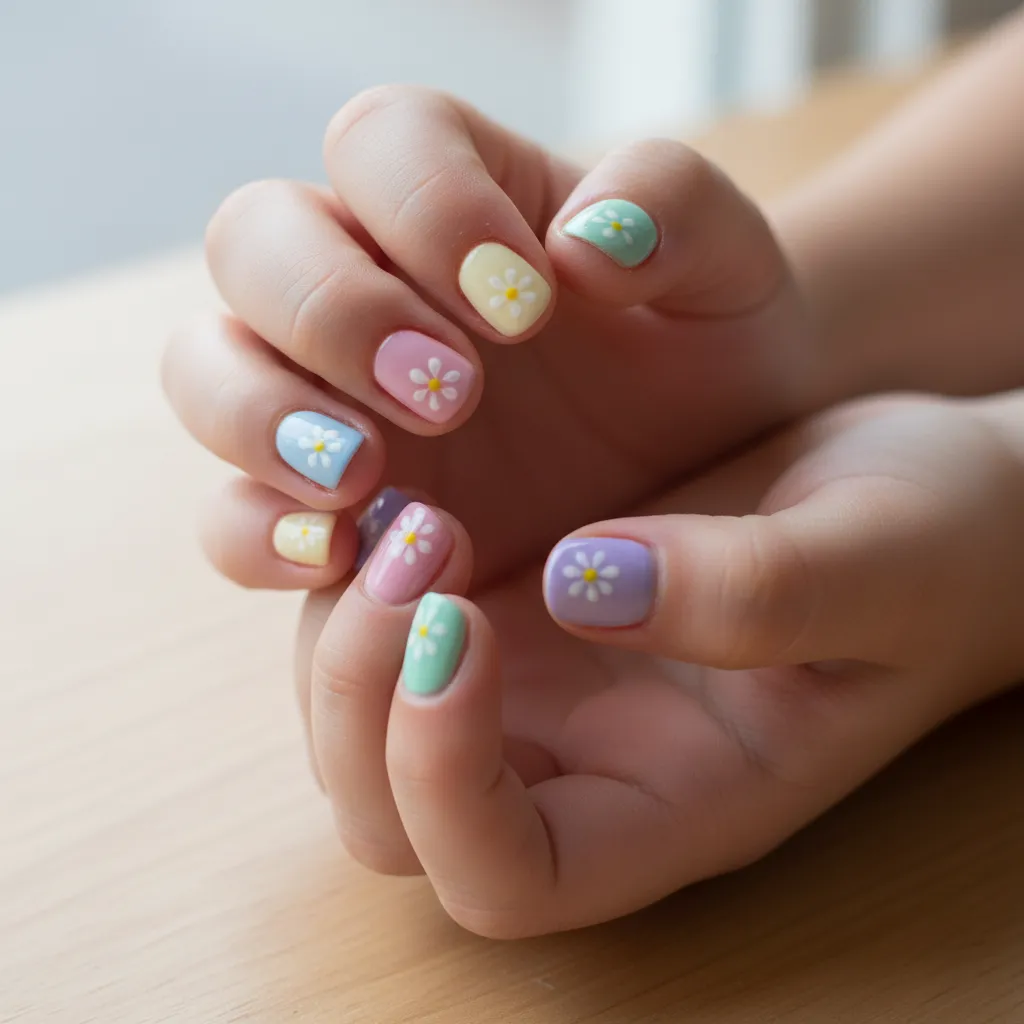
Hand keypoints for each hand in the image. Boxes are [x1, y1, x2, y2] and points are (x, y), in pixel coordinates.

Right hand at [163, 85, 820, 588]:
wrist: (702, 460)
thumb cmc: (705, 341)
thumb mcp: (722, 268)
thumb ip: (671, 211)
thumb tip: (580, 242)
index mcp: (453, 192)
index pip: (382, 143)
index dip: (428, 208)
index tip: (524, 305)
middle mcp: (366, 284)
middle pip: (253, 243)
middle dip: (333, 314)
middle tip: (449, 393)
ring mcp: (331, 400)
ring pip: (207, 369)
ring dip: (262, 415)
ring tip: (369, 474)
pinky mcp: (330, 510)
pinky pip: (234, 512)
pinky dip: (258, 532)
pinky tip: (340, 555)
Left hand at [300, 393, 1023, 935]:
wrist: (919, 498)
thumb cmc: (927, 549)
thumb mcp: (877, 561)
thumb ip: (757, 592)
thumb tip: (586, 584)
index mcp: (672, 803)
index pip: (505, 877)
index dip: (440, 782)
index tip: (463, 627)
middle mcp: (577, 766)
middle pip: (388, 811)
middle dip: (361, 691)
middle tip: (416, 543)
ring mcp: (535, 690)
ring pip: (363, 713)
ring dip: (349, 620)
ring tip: (407, 501)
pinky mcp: (518, 608)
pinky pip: (390, 618)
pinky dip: (366, 564)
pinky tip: (410, 475)